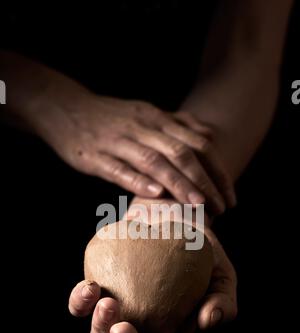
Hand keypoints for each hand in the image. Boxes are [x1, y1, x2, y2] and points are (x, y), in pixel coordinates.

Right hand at [38, 92, 234, 213]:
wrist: (62, 107)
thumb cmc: (109, 117)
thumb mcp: (145, 113)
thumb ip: (176, 124)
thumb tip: (209, 136)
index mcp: (157, 119)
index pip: (198, 144)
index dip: (217, 171)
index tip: (230, 196)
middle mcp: (142, 127)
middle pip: (181, 153)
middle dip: (205, 181)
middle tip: (220, 207)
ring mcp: (118, 141)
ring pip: (154, 161)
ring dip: (178, 183)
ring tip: (197, 205)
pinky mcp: (95, 155)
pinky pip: (119, 169)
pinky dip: (138, 181)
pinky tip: (154, 195)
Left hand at [68, 228, 236, 332]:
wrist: (174, 222)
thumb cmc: (202, 255)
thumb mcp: (222, 276)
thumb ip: (223, 301)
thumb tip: (207, 321)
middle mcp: (142, 331)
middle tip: (123, 329)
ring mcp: (118, 314)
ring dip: (99, 328)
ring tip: (108, 304)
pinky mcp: (99, 292)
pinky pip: (81, 306)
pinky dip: (80, 302)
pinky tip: (90, 288)